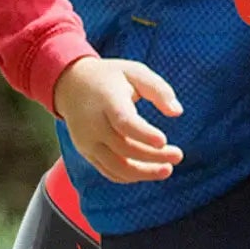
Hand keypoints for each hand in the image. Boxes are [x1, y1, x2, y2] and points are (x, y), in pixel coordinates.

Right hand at [52, 55, 183, 183]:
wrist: (71, 85)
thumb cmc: (111, 77)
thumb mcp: (135, 72)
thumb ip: (158, 89)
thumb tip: (177, 112)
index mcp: (106, 100)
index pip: (124, 122)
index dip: (143, 134)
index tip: (164, 141)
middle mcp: (93, 124)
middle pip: (124, 148)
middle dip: (153, 156)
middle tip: (178, 155)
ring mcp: (88, 141)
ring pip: (116, 167)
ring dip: (144, 173)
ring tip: (167, 170)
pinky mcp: (87, 152)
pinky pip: (109, 171)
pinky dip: (130, 176)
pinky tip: (149, 171)